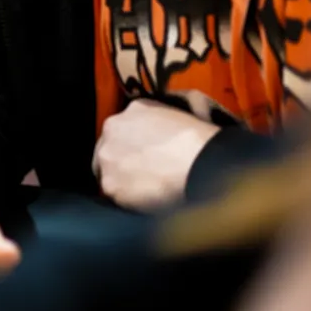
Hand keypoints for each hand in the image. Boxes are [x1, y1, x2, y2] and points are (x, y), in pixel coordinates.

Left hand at [92, 99, 219, 209]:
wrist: (203, 165)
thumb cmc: (203, 144)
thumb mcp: (183, 117)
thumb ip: (163, 123)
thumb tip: (165, 135)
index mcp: (135, 108)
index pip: (126, 127)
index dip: (136, 144)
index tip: (145, 154)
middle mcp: (113, 128)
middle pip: (111, 147)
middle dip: (124, 160)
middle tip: (146, 175)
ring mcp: (108, 156)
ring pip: (108, 171)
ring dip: (124, 181)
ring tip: (149, 191)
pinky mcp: (110, 184)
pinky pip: (115, 195)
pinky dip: (128, 201)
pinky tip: (147, 202)